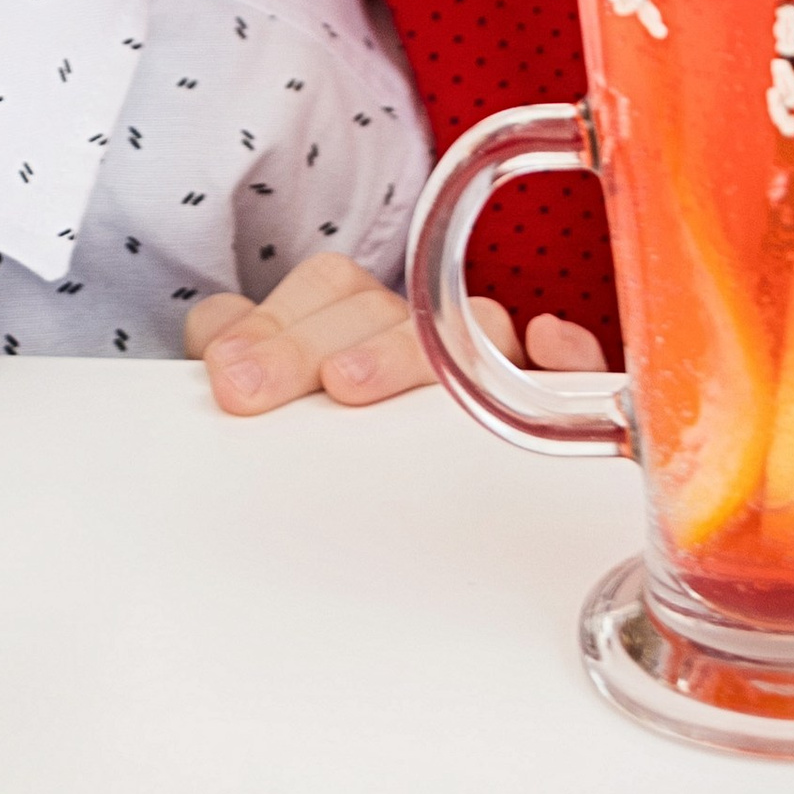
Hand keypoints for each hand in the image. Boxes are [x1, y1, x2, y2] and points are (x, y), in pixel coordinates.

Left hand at [187, 250, 608, 413]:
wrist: (446, 504)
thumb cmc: (351, 431)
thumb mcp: (289, 389)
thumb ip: (245, 351)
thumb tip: (215, 334)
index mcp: (365, 314)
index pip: (326, 289)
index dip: (272, 322)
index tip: (224, 371)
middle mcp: (428, 328)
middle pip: (378, 309)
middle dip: (302, 346)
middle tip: (246, 390)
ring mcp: (493, 360)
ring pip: (469, 327)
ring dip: (403, 349)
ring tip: (346, 383)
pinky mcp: (555, 399)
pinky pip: (578, 369)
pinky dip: (571, 351)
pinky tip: (548, 344)